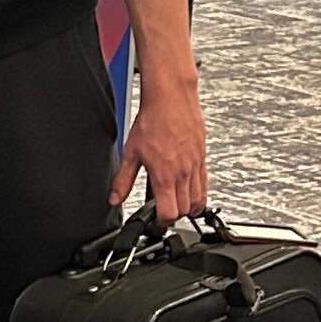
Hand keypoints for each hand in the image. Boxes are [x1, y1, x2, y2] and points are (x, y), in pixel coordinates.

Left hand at [110, 78, 208, 223]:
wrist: (171, 100)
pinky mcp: (203, 158)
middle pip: (185, 210)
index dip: (161, 221)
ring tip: (175, 202)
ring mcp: (196, 166)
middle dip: (174, 215)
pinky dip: (197, 191)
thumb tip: (115, 198)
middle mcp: (184, 173)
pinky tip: (186, 187)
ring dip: (188, 206)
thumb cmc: (153, 121)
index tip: (155, 220)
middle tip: (163, 211)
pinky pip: (205, 183)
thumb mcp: (131, 153)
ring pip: (199, 199)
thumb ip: (123, 180)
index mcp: (164, 175)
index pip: (169, 213)